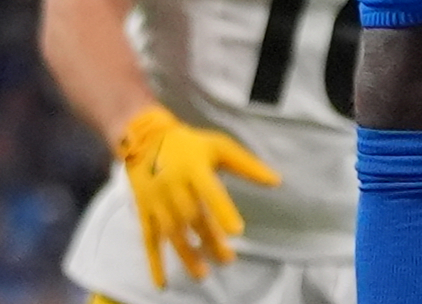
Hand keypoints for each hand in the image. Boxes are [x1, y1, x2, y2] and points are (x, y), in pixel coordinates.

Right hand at [111, 103, 280, 284]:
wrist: (146, 139)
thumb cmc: (190, 145)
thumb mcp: (220, 146)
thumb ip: (247, 165)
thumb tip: (277, 181)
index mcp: (194, 168)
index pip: (210, 192)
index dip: (222, 211)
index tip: (236, 231)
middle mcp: (174, 186)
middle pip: (193, 218)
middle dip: (209, 241)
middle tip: (228, 259)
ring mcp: (157, 201)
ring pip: (173, 233)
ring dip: (187, 255)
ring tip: (203, 274)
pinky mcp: (144, 212)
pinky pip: (148, 240)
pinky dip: (154, 262)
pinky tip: (162, 282)